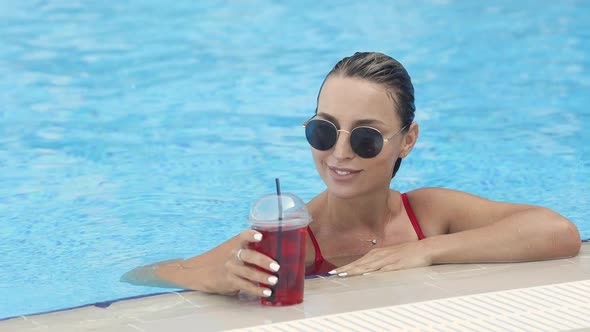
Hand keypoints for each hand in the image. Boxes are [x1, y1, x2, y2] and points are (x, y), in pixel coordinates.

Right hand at [122, 230, 280, 297]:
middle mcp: (227, 255)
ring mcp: (225, 269)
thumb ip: (244, 245)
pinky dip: (255, 291)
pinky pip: (242, 287)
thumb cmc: (214, 258)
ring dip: (261, 277)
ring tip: (274, 281)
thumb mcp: (226, 248)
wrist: (190, 273)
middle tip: (275, 266)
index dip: (250, 236)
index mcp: (230, 244)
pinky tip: (265, 294)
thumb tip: (264, 239)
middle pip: (247, 255)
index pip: (242, 236)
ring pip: (246, 273)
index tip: (258, 235)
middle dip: (262, 260)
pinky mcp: (224, 283)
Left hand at [329, 241, 431, 276]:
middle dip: (346, 270)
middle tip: (333, 274)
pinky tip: (366, 275)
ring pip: (368, 267)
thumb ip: (378, 262)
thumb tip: (366, 269)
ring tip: (344, 275)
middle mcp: (380, 256)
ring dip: (355, 271)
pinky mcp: (397, 265)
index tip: (334, 272)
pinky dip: (374, 272)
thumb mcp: (388, 255)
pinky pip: (384, 270)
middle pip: (360, 264)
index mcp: (377, 254)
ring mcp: (388, 260)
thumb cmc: (406, 253)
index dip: (346, 267)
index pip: (358, 262)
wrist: (424, 249)